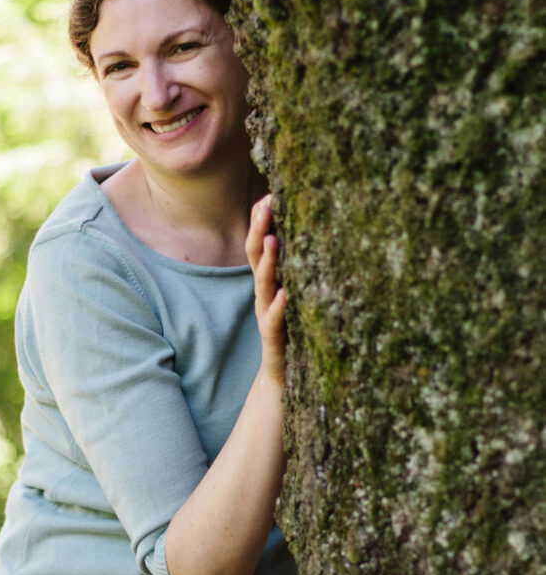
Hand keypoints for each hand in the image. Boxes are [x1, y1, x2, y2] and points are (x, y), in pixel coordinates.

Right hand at [246, 194, 286, 387]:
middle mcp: (265, 296)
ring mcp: (268, 318)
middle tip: (266, 202)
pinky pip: (275, 323)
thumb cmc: (292, 335)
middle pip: (258, 258)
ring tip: (273, 239)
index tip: (270, 192)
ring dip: (268, 263)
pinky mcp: (275, 341)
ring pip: (264, 286)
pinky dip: (280, 308)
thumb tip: (315, 236)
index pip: (261, 246)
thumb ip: (298, 271)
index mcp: (270, 284)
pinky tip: (286, 295)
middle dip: (260, 229)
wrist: (282, 382)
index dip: (261, 220)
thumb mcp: (295, 298)